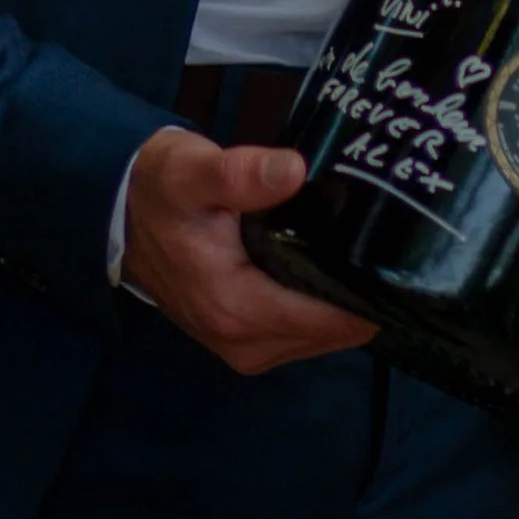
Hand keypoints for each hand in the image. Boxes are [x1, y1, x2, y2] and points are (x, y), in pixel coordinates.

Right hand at [119, 127, 373, 376]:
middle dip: (360, 293)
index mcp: (236, 308)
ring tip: (365, 251)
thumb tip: (295, 170)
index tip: (398, 254)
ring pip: (322, 337)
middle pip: (334, 332)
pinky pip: (302, 333)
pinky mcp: (243, 341)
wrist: (119, 212)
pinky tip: (331, 268)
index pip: (329, 318)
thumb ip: (243, 174)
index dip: (367, 290)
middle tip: (387, 242)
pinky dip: (320, 308)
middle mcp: (244, 343)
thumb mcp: (195, 171)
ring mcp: (244, 348)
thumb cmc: (161, 189)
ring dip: (342, 302)